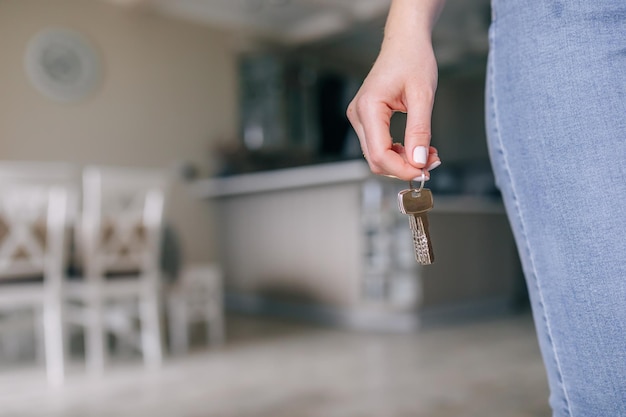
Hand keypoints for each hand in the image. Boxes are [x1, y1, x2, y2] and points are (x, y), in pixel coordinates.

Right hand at [346, 0, 443, 180]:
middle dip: (403, 167)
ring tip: (428, 154)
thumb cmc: (413, 60)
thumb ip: (420, 131)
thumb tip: (418, 161)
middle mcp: (358, 115)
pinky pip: (379, 145)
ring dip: (402, 161)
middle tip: (431, 163)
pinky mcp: (366, 119)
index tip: (425, 171)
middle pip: (376, 159)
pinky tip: (416, 147)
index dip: (402, 168)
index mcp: (368, 107)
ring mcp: (359, 118)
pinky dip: (398, 152)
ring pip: (377, 155)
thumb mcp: (422, 96)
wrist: (405, 42)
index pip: (380, 153)